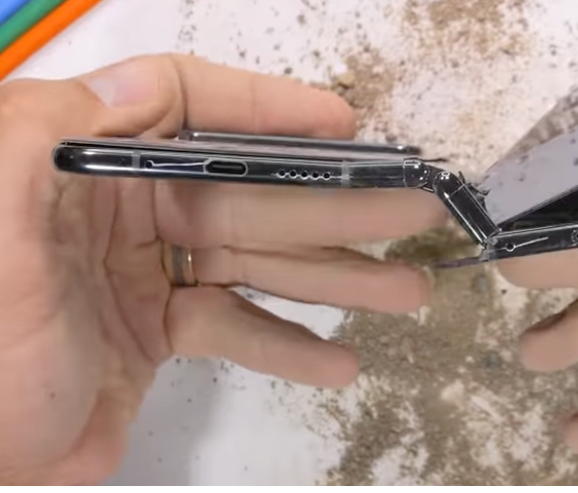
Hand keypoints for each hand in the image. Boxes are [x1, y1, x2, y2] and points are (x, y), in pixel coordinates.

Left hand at [0, 55, 444, 483]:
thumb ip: (45, 139)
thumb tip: (134, 83)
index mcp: (82, 166)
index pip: (184, 108)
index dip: (267, 108)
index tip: (339, 124)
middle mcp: (121, 208)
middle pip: (248, 193)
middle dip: (337, 206)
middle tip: (412, 211)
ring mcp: (145, 271)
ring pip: (257, 261)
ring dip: (335, 277)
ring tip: (404, 289)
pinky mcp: (159, 329)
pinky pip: (237, 324)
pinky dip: (288, 343)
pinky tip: (339, 361)